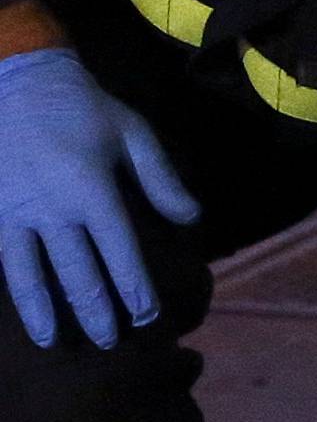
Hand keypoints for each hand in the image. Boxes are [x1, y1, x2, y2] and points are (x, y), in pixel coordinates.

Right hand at [0, 49, 197, 349]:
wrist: (18, 79)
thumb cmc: (83, 107)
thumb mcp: (132, 134)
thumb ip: (161, 179)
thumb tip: (192, 219)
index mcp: (91, 189)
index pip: (119, 252)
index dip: (134, 289)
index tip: (147, 318)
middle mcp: (52, 208)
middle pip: (76, 273)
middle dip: (95, 311)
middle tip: (110, 342)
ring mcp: (14, 211)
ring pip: (28, 274)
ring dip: (42, 311)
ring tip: (53, 341)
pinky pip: (1, 256)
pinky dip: (11, 287)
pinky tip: (21, 308)